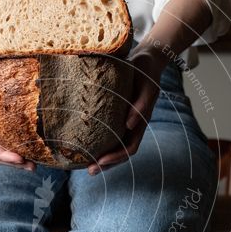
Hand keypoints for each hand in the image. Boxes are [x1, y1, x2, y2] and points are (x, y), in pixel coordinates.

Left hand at [87, 45, 165, 174]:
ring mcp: (123, 122)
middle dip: (106, 164)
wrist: (144, 60)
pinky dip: (96, 142)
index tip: (101, 161)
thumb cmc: (146, 73)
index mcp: (140, 124)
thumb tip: (129, 125)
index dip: (116, 157)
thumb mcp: (147, 87)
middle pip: (119, 152)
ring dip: (100, 157)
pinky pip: (105, 132)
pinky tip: (83, 145)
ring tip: (84, 164)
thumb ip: (141, 106)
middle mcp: (131, 126)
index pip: (129, 148)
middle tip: (89, 171)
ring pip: (112, 146)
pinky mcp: (114, 114)